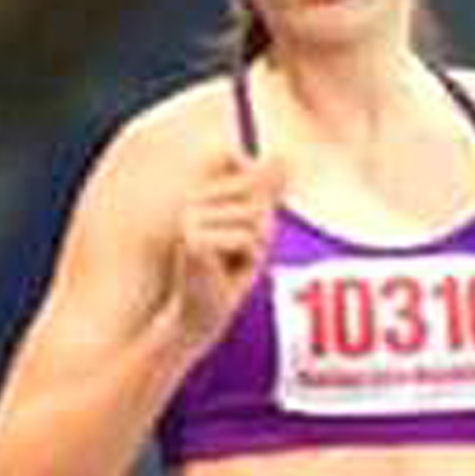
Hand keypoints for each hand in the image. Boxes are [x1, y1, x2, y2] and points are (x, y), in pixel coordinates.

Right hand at [165, 151, 284, 349]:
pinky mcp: (193, 239)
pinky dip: (247, 260)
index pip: (247, 170)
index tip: (241, 237)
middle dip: (260, 229)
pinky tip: (226, 275)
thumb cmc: (228, 275)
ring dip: (255, 247)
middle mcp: (191, 200)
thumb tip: (285, 157)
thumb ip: (266, 192)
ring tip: (232, 266)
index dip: (260, 204)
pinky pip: (245, 238)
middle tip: (238, 256)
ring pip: (254, 218)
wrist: (200, 318)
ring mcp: (189, 218)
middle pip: (255, 195)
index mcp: (202, 194)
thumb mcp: (254, 228)